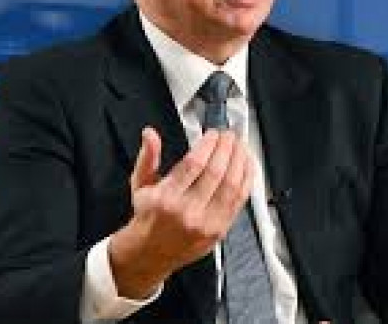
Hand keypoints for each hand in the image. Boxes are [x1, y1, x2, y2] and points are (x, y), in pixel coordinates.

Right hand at [108, 126, 254, 298]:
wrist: (151, 253)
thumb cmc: (148, 216)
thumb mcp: (140, 184)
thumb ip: (148, 156)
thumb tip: (150, 134)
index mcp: (166, 198)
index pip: (194, 165)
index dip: (208, 144)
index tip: (213, 134)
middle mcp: (188, 212)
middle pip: (216, 173)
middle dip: (226, 148)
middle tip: (229, 135)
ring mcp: (207, 223)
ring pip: (232, 186)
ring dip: (240, 161)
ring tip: (240, 146)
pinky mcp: (220, 230)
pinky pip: (240, 200)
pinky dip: (247, 179)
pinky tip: (247, 165)